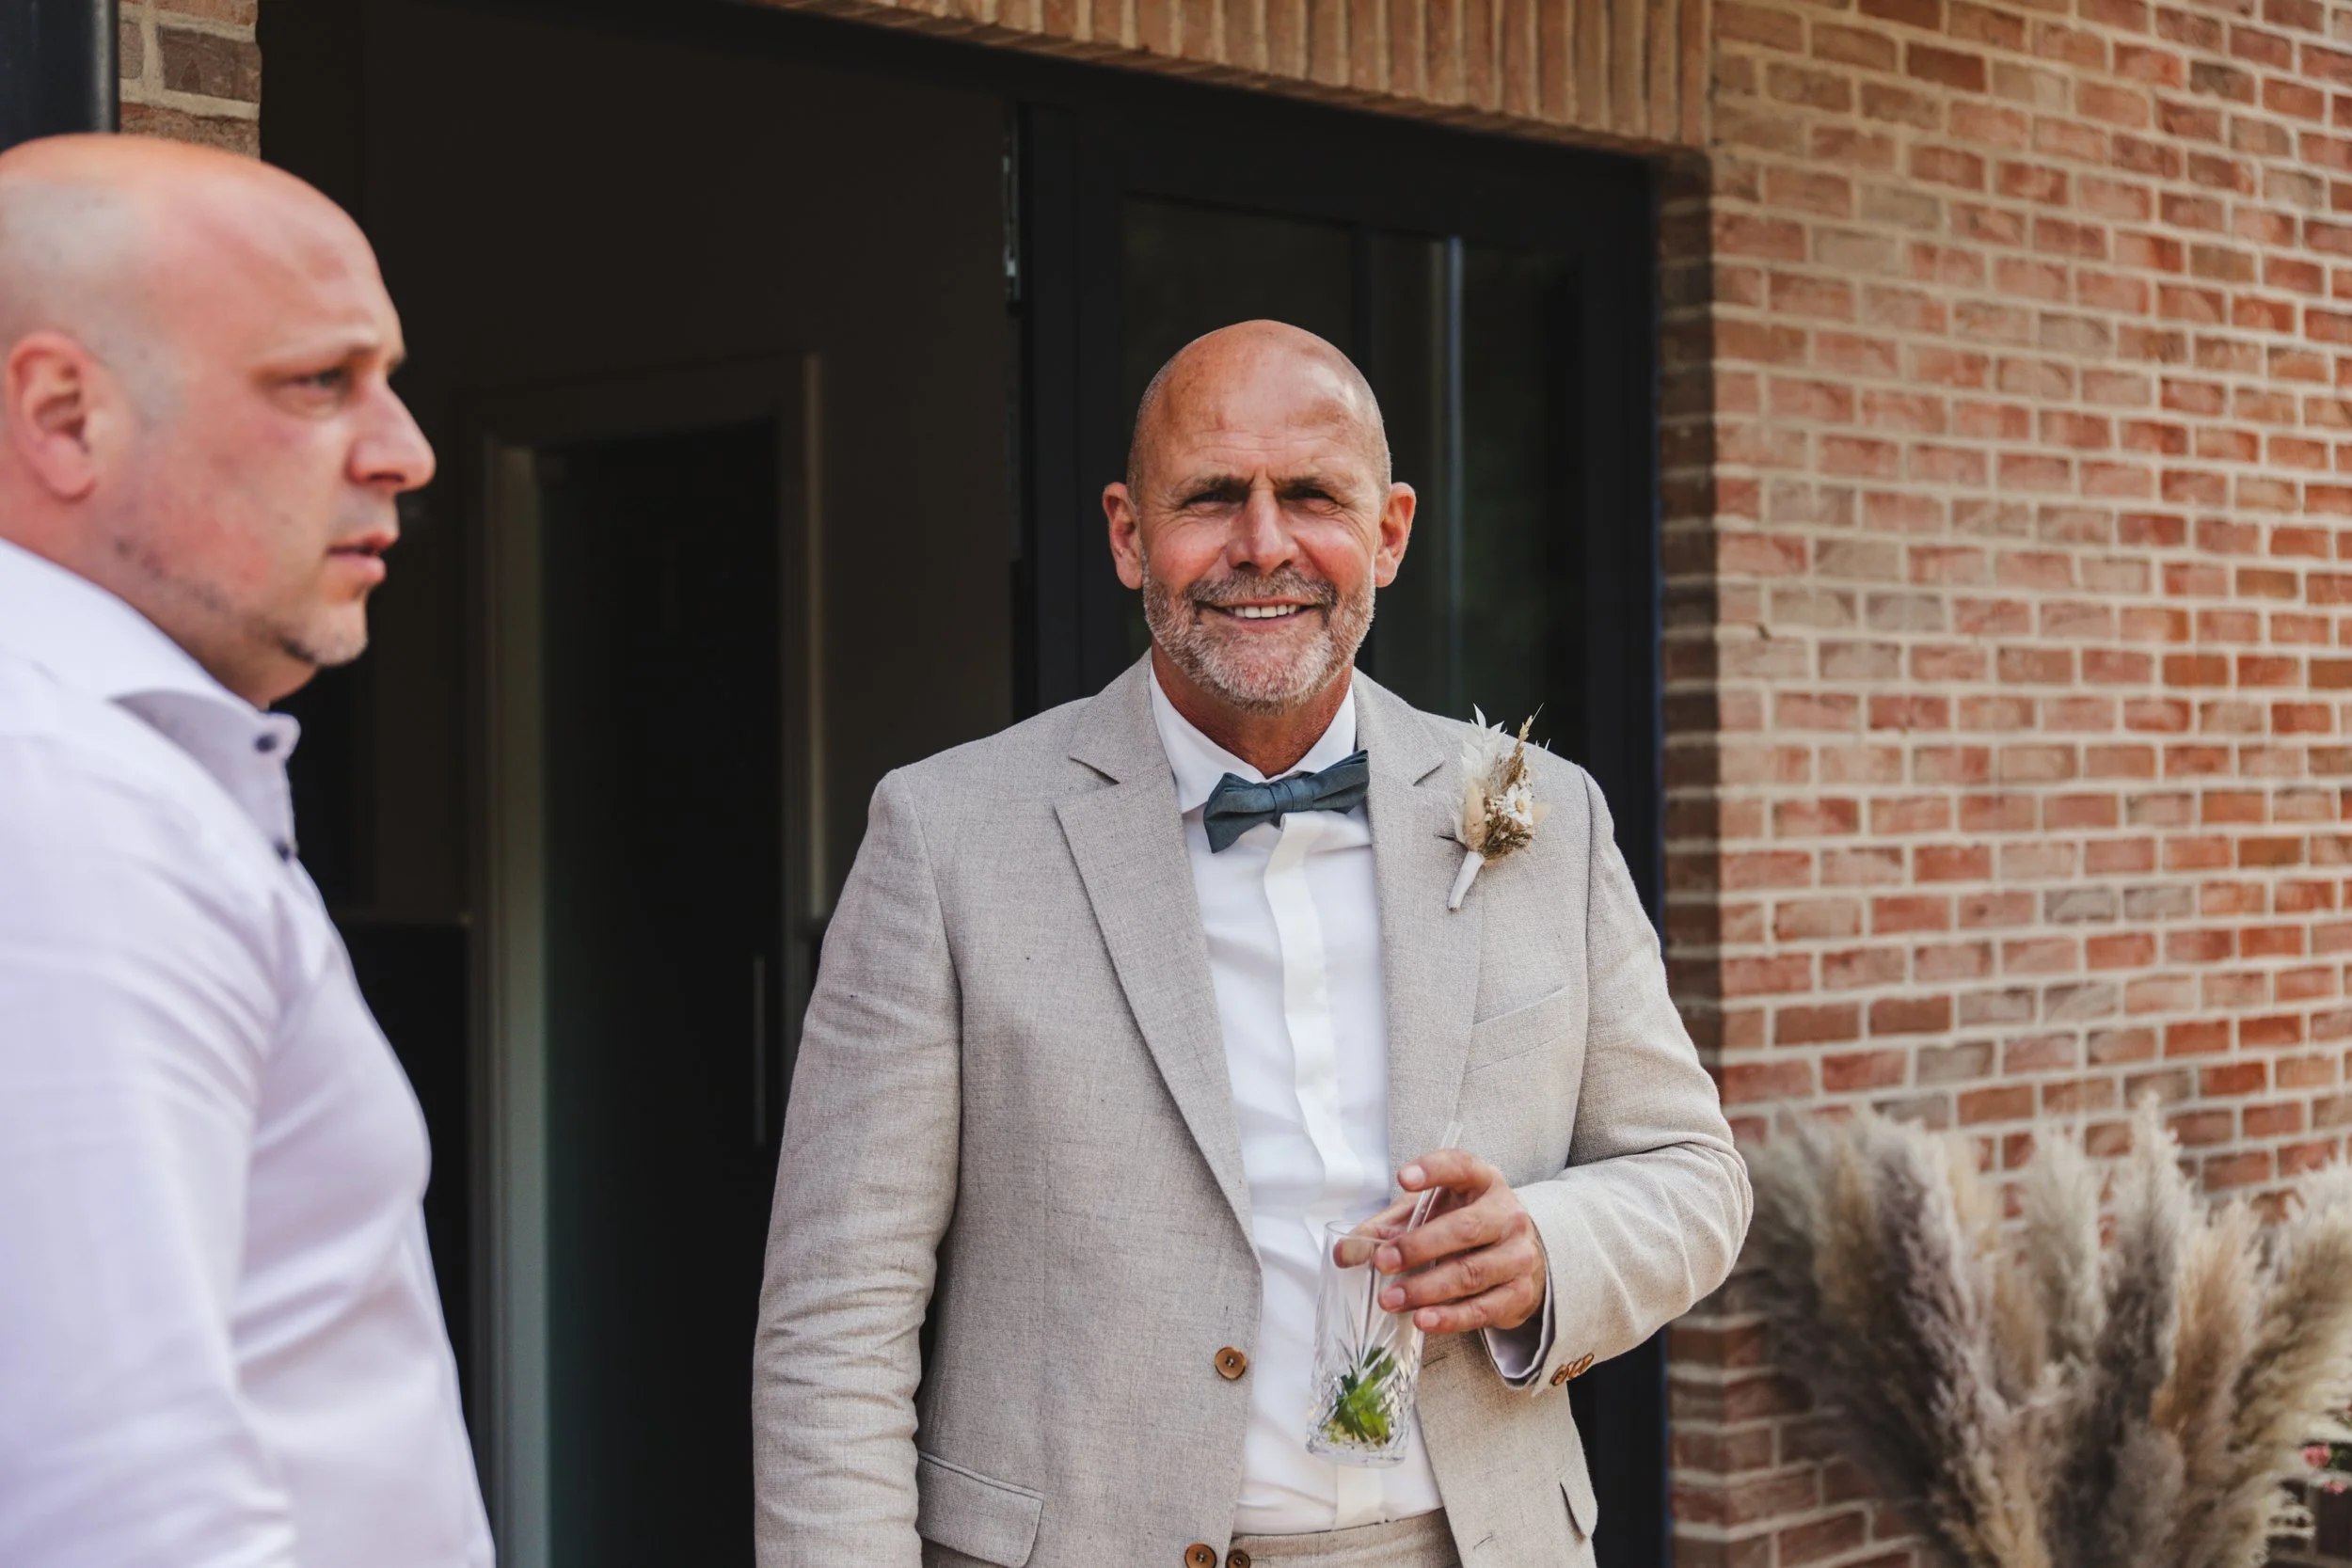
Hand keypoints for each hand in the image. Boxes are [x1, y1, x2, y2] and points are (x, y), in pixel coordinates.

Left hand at [1363, 1148, 1546, 1334]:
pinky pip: (1483, 1308)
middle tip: (1383, 1262)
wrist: (1520, 1259)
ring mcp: (1518, 1255)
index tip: (1403, 1178)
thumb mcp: (1430, 1215)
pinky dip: (1450, 1317)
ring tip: (1391, 1299)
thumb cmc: (1464, 1228)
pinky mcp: (1520, 1293)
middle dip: (1419, 1246)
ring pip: (1472, 1273)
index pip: (1461, 1167)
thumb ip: (1388, 1228)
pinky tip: (1423, 1320)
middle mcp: (1507, 1215)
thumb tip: (1344, 1252)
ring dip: (1427, 1288)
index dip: (1433, 1170)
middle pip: (1464, 1228)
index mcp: (1483, 1183)